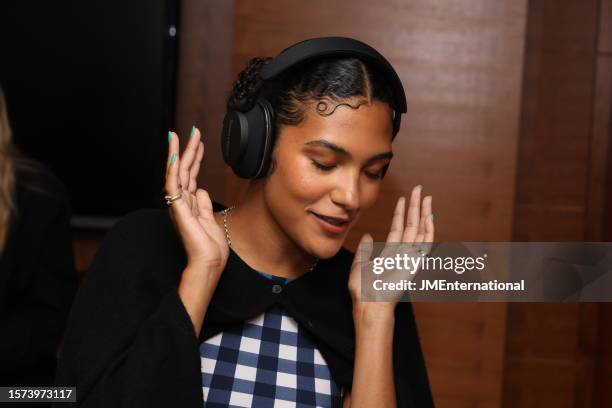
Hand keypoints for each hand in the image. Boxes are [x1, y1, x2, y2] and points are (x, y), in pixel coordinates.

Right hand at [165, 127, 228, 272]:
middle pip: (184, 170)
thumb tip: (202, 190)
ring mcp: (179, 205)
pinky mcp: (179, 210)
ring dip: (178, 153)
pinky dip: (174, 171)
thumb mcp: (211, 219)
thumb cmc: (210, 246)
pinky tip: (175, 157)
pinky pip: (174, 186)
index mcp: (189, 203)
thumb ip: (204, 204)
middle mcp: (181, 202)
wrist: (209, 262)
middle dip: (188, 149)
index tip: (198, 142)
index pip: (191, 175)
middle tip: (192, 131)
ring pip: (177, 173)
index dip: (195, 157)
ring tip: (179, 135)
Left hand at [348, 185, 433, 316]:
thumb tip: (368, 236)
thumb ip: (365, 250)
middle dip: (415, 207)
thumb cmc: (363, 290)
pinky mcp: (414, 263)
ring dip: (424, 213)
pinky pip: (425, 244)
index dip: (401, 213)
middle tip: (419, 189)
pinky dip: (429, 230)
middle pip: (411, 225)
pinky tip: (430, 217)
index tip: (404, 198)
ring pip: (420, 230)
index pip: (398, 228)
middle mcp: (402, 254)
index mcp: (389, 254)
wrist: (370, 304)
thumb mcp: (359, 266)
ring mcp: (410, 258)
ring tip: (426, 197)